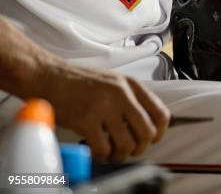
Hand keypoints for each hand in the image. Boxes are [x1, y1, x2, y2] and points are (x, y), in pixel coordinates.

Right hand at [37, 61, 169, 160]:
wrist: (48, 75)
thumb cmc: (78, 81)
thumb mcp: (113, 81)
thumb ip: (131, 98)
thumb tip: (147, 123)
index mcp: (131, 84)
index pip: (161, 113)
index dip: (159, 132)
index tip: (151, 139)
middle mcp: (121, 94)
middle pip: (147, 132)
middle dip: (140, 147)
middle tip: (129, 149)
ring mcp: (104, 106)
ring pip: (127, 144)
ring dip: (120, 154)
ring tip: (111, 151)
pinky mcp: (85, 119)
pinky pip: (103, 148)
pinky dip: (101, 155)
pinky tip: (96, 149)